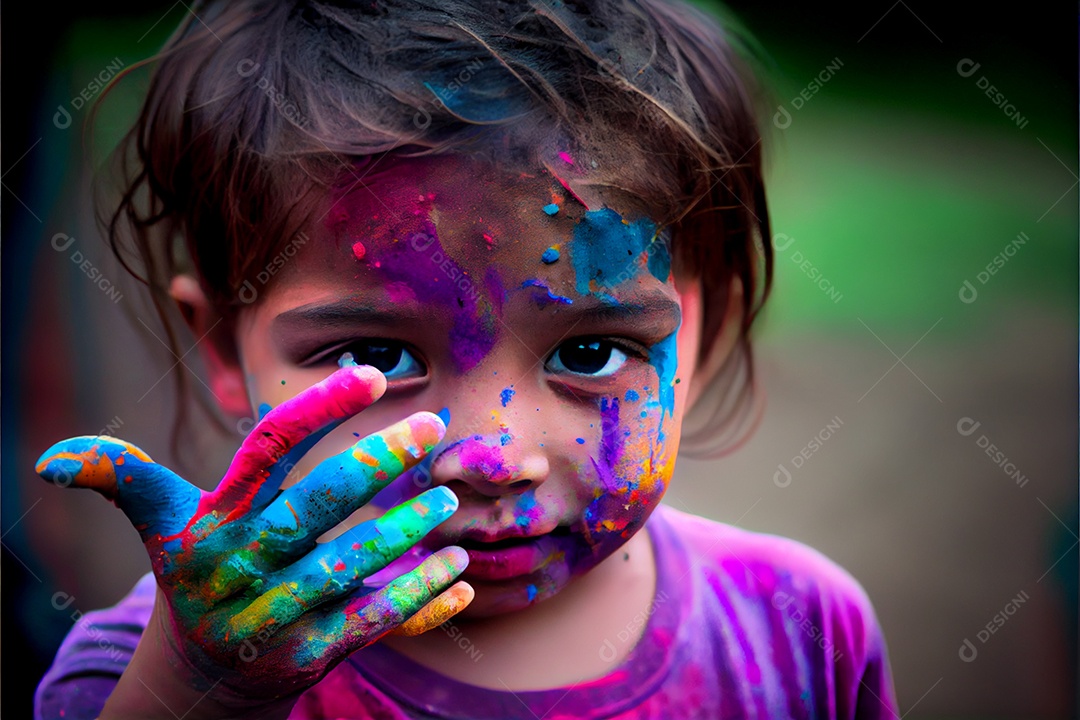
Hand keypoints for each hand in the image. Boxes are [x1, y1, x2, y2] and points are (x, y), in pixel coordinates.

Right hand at [36, 365, 471, 713]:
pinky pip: (374, 623)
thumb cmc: (197, 577)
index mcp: (215, 519)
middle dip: (373, 462)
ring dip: (404, 532)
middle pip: (313, 506)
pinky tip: (458, 572)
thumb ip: (130, 481)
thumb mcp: (164, 527)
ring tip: (445, 499)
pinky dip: (420, 598)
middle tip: (429, 424)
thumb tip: (54, 458)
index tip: (373, 374)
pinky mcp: (311, 657)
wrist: (200, 681)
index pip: (266, 448)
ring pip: (350, 567)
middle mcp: (243, 565)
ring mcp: (277, 614)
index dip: (318, 409)